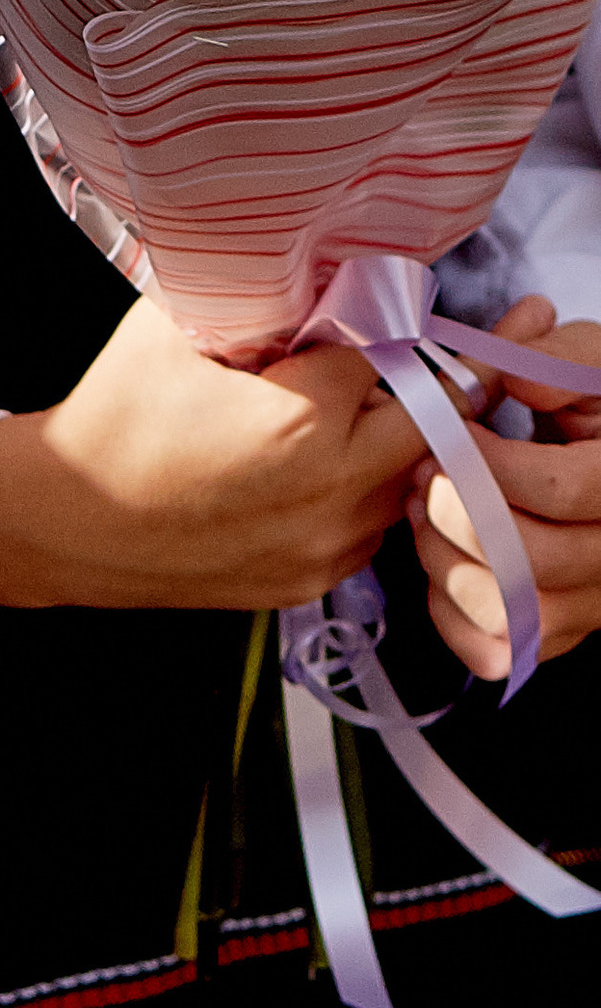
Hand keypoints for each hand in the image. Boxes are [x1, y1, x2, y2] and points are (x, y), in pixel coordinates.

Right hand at [0, 294, 423, 610]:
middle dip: (410, 384)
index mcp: (302, 421)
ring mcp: (326, 546)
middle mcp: (331, 492)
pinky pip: (369, 527)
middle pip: (428, 423)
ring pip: (406, 482)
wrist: (63, 520)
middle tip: (387, 358)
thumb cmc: (113, 418)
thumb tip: (296, 273)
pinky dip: (357, 492)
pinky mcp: (309, 580)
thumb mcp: (170, 330)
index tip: (357, 307)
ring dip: (388, 443)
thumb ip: (245, 298)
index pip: (383, 349)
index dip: (370, 319)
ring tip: (337, 412)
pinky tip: (310, 468)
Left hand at [409, 297, 600, 678]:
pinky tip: (438, 557)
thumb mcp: (590, 362)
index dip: (491, 463)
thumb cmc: (596, 400)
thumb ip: (554, 359)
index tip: (454, 434)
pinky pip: (497, 647)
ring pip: (510, 610)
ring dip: (446, 559)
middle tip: (424, 474)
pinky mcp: (562, 631)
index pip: (560, 490)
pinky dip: (451, 610)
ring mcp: (594, 603)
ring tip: (424, 510)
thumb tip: (515, 381)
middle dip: (459, 512)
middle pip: (531, 559)